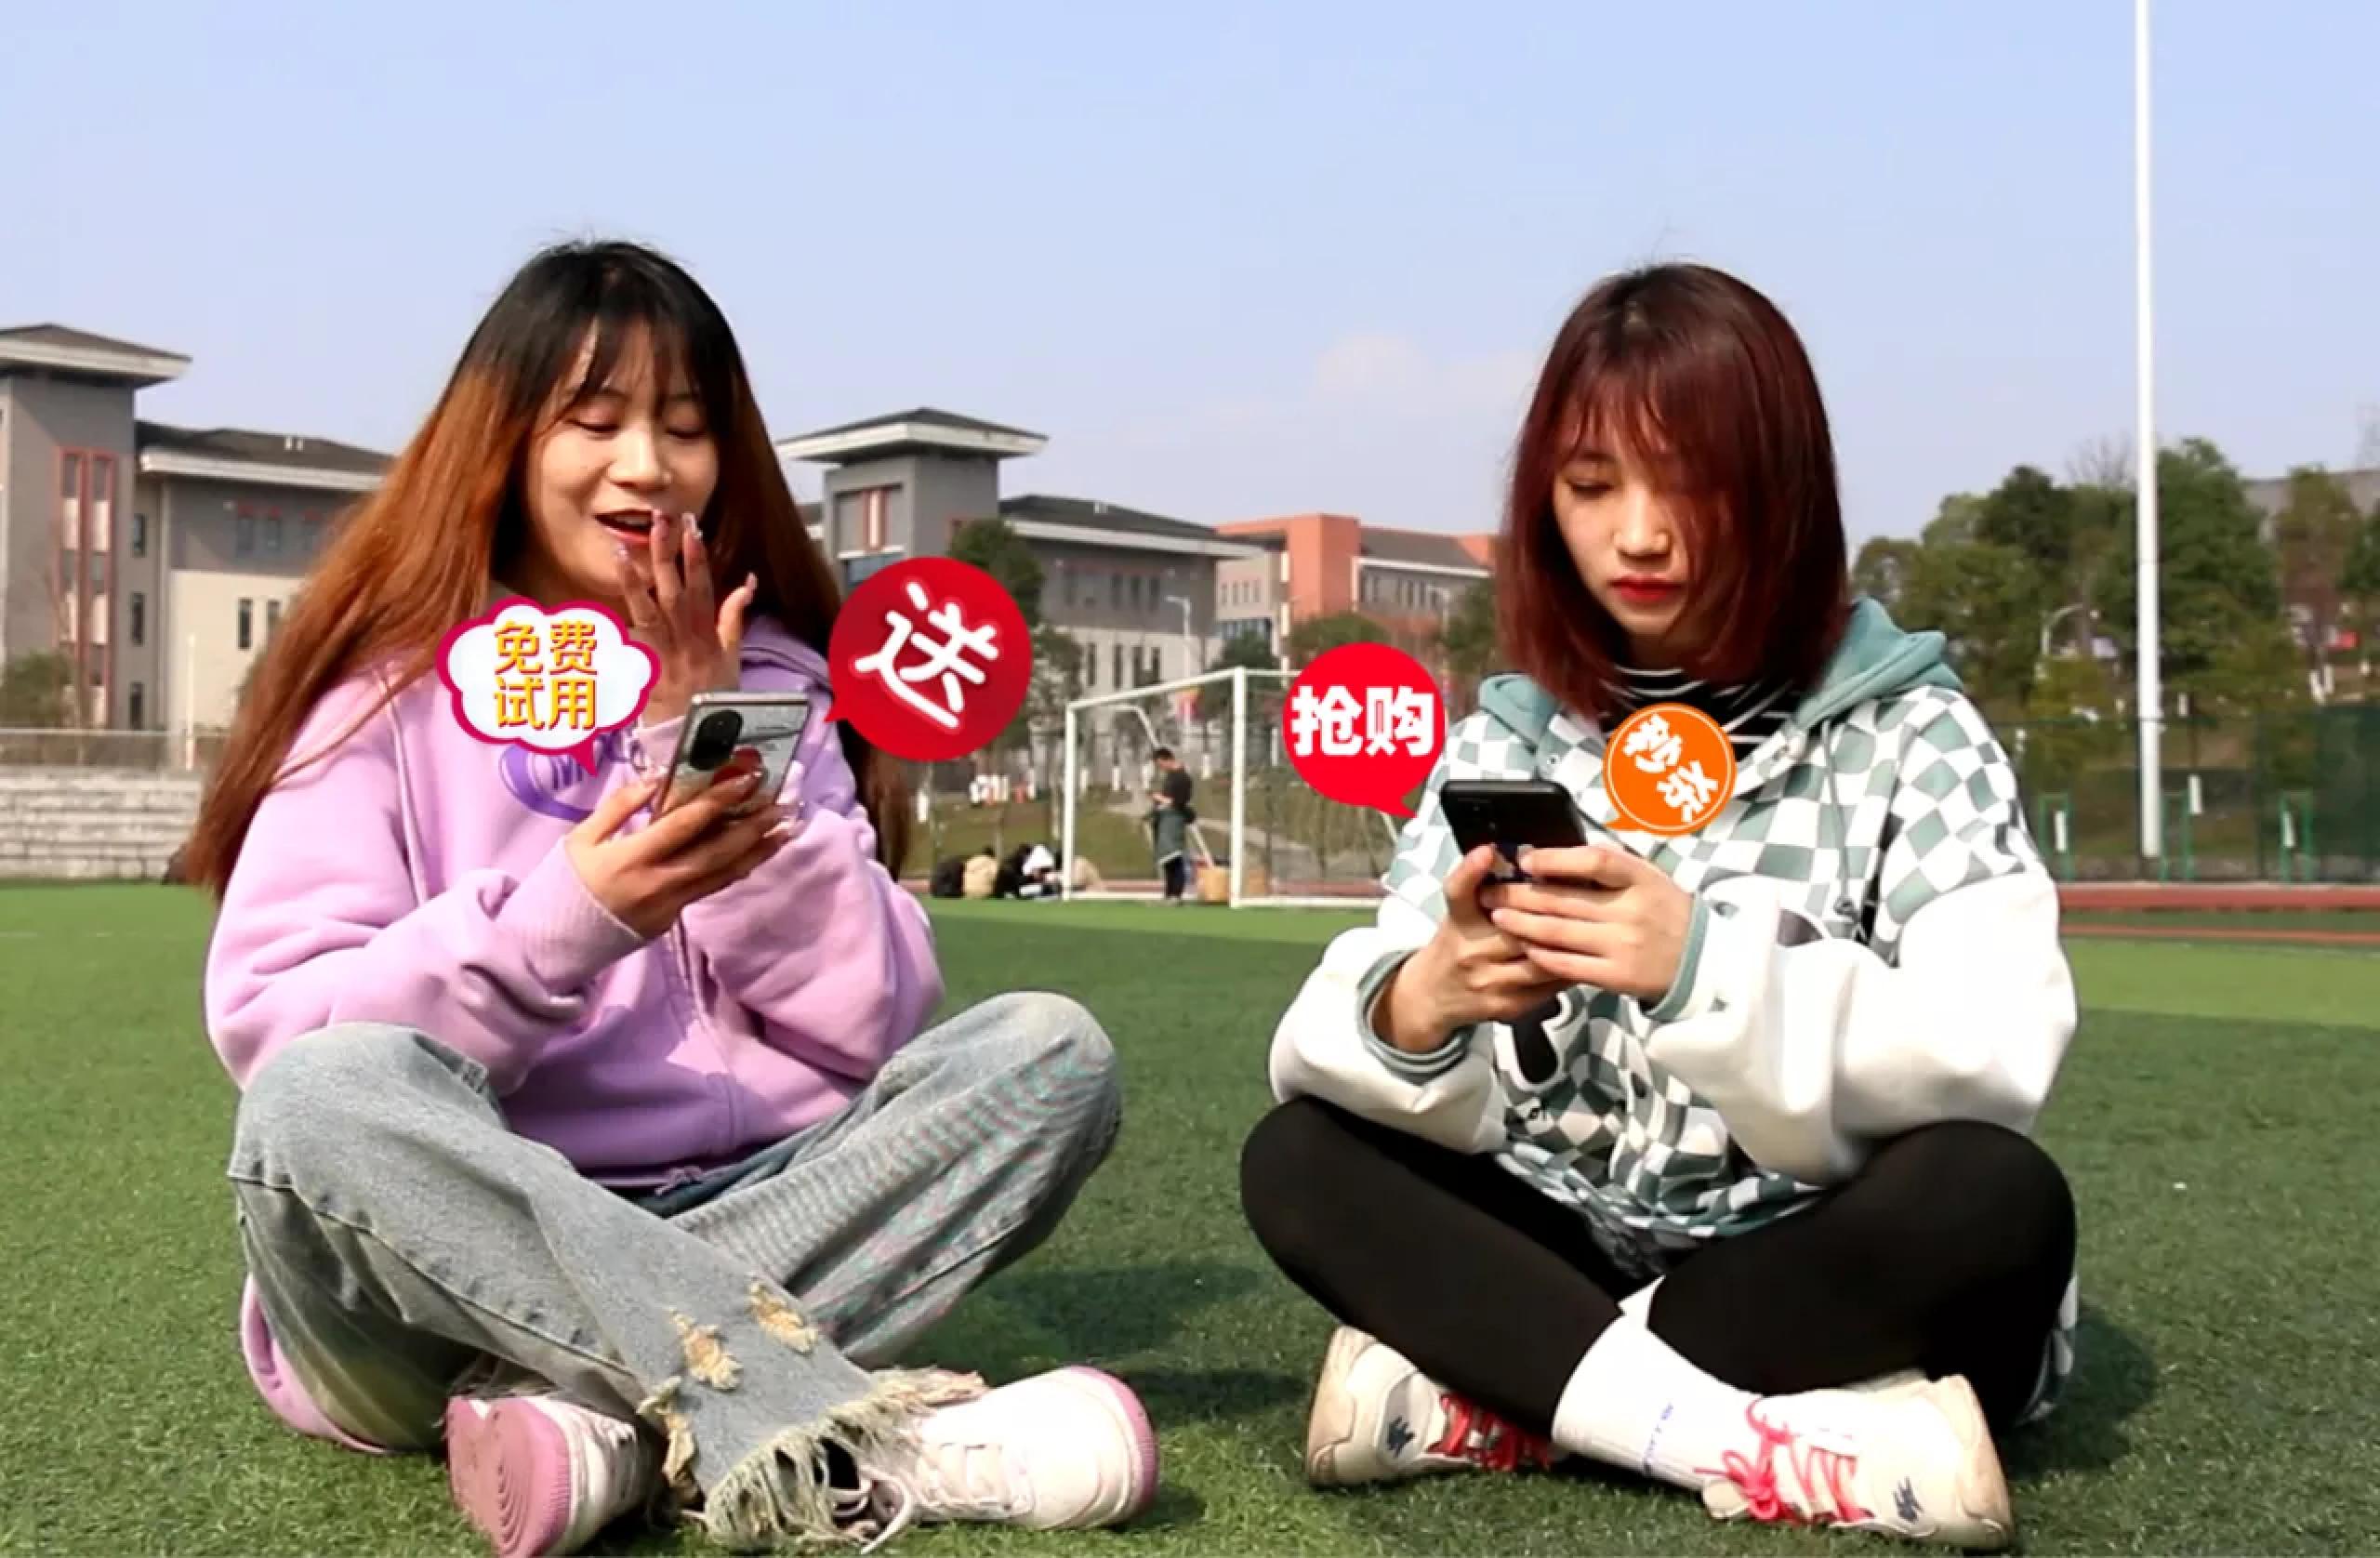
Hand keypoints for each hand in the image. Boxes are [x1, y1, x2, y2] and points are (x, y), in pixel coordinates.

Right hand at [565, 769, 795, 938]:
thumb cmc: (565, 883)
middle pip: (716, 853)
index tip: (746, 779)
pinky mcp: (674, 919)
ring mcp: (670, 905)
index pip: (685, 825)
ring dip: (757, 851)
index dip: (718, 801)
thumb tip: (656, 779)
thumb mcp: (581, 838)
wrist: (555, 941)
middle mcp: (658, 884)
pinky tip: (755, 853)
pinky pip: (710, 888)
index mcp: (631, 859)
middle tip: (783, 805)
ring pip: (723, 875)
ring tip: (785, 830)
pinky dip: (736, 869)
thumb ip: (619, 807)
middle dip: (753, 828)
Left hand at [619, 511, 759, 727]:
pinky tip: (603, 609)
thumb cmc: (713, 699)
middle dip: (668, 554)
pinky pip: (629, 643)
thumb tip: (747, 583)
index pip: (703, 588)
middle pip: (675, 591)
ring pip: (649, 611)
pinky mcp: (644, 672)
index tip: (692, 529)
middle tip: (661, 520)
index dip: (697, 558)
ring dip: (637, 579)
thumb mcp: (732, 658)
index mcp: (709, 636)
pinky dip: (617, 625)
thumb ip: (734, 619)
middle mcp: (687, 642)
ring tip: (625, 548)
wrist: (695, 739)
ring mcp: (664, 656)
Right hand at [1374, 844, 1569, 1052]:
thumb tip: (1511, 851)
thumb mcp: (1460, 911)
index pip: (1458, 892)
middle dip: (1548, 911)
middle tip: (1581, 894)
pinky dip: (1567, 968)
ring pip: (1540, 959)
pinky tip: (1581, 956)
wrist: (1433, 996)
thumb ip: (1480, 885)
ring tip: (1590, 927)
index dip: (1471, 870)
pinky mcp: (1507, 1006)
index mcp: (1457, 921)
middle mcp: (1469, 951)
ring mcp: (1489, 981)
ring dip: (1567, 943)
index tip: (1487, 851)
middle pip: (1517, 927)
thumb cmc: (1456, 944)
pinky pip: (1548, 985)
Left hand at [1478, 844, 1691, 1002]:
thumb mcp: (1648, 878)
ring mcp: (1623, 944)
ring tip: (1498, 916)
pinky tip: (1525, 946)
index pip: (1594, 861)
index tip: (1526, 860)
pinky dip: (1541, 954)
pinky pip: (1568, 964)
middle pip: (1564, 899)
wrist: (1700, 961)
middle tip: (1493, 891)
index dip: (1555, 859)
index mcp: (1641, 879)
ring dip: (1522, 923)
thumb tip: (1555, 856)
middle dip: (1520, 894)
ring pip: (1558, 932)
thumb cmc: (1664, 912)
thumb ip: (1609, 867)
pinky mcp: (1616, 975)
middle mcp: (1631, 910)